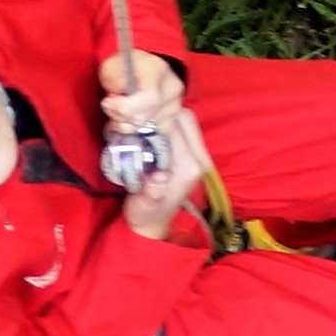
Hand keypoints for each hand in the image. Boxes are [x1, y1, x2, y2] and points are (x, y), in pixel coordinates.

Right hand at [99, 50, 215, 239]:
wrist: (155, 223)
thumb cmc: (145, 213)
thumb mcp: (143, 206)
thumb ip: (151, 193)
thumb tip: (157, 179)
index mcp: (189, 168)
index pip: (176, 128)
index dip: (155, 117)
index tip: (136, 117)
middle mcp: (199, 159)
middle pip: (186, 118)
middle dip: (163, 111)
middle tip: (140, 116)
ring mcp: (199, 156)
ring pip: (186, 119)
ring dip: (166, 114)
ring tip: (145, 120)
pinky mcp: (194, 154)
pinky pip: (184, 127)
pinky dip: (169, 121)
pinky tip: (153, 127)